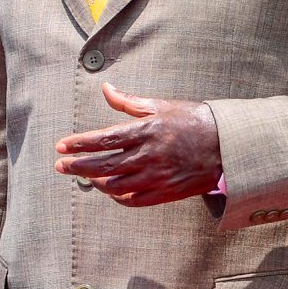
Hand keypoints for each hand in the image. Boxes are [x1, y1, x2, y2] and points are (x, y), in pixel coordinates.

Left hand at [53, 83, 222, 206]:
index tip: (61, 147)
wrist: (226, 144)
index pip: (104, 139)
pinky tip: (111, 190)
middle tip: (61, 166)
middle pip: (104, 165)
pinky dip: (118, 197)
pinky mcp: (167, 191)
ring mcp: (158, 175)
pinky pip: (134, 200)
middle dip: (78, 166)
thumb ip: (129, 101)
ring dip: (96, 182)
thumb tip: (105, 88)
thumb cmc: (192, 120)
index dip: (79, 144)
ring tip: (86, 177)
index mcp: (147, 130)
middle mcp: (150, 155)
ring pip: (116, 185)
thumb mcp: (161, 106)